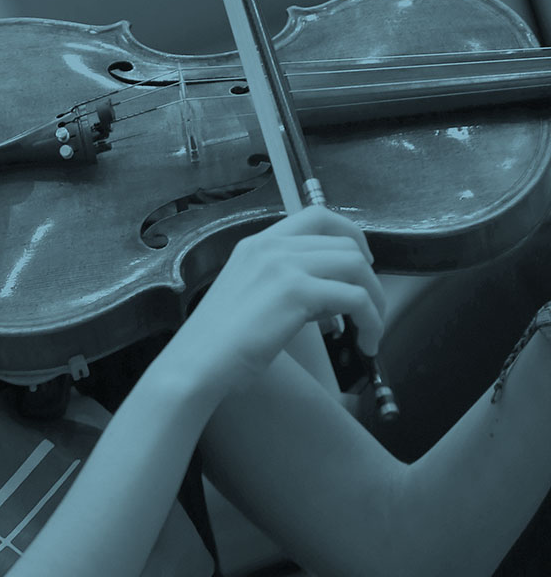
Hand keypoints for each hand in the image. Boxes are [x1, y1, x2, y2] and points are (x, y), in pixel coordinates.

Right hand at [162, 206, 384, 397]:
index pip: (317, 215)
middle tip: (371, 306)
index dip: (349, 233)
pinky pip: (357, 297)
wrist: (200, 361)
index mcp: (257, 244)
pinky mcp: (296, 291)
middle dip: (370, 276)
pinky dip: (372, 320)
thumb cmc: (221, 342)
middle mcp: (271, 247)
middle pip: (345, 242)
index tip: (362, 261)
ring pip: (356, 266)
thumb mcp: (252, 295)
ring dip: (376, 299)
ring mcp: (283, 265)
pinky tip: (367, 342)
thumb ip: (288, 284)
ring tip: (372, 329)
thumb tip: (330, 294)